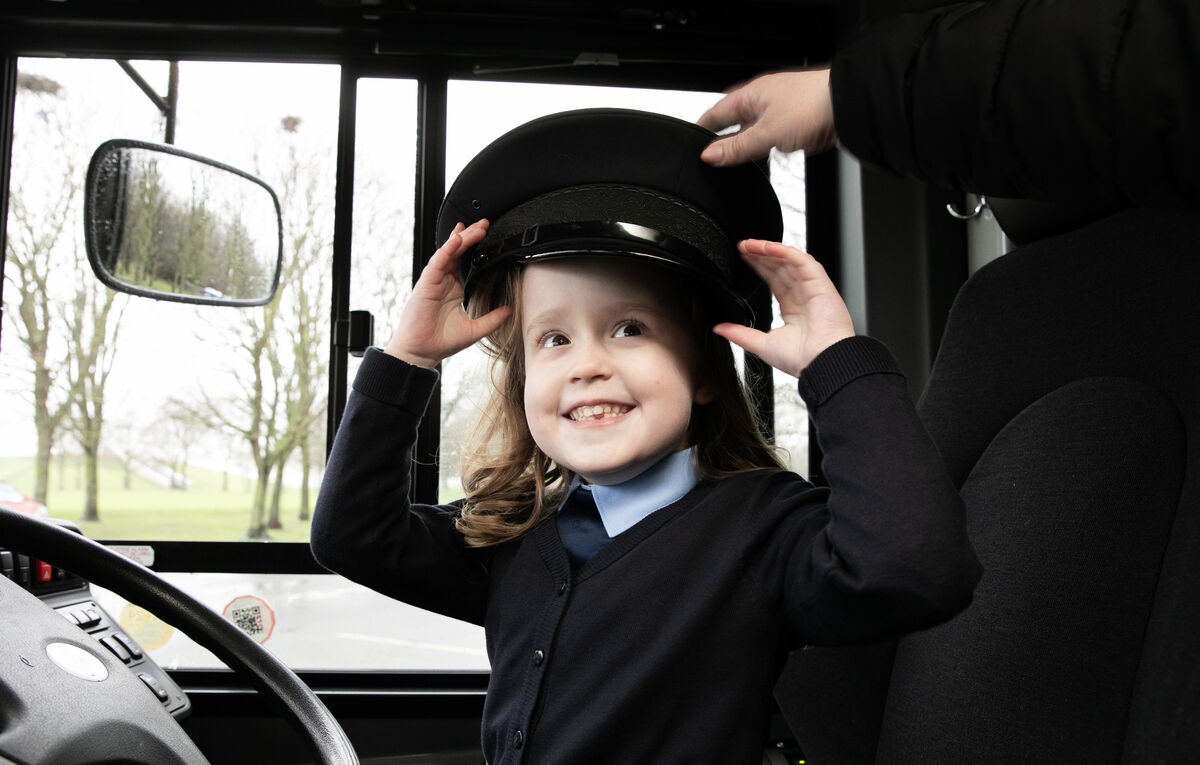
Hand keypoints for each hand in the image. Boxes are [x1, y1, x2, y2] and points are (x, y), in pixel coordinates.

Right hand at [383, 220, 513, 367]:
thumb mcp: (475, 330)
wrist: (421, 352)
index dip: (475, 248)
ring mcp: (434, 281)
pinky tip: (456, 240)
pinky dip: (447, 251)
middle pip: (458, 252)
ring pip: (449, 253)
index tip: (489, 236)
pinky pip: (437, 262)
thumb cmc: (441, 342)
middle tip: (484, 224)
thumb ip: (492, 319)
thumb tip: (510, 311)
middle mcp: (444, 282)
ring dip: (461, 239)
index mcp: (454, 289)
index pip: (466, 262)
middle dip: (470, 236)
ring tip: (475, 228)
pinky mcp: (426, 283)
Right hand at [698, 69, 836, 166]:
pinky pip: (772, 135)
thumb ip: (737, 148)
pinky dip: (765, 146)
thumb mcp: (766, 134)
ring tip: (737, 162)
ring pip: (754, 130)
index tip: (691, 143)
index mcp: (750, 95)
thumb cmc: (812, 106)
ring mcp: (781, 110)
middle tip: (712, 157)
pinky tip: (767, 157)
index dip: (702, 130)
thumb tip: (709, 156)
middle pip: (734, 122)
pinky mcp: (797, 121)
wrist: (849, 105)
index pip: (715, 114)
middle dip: (723, 139)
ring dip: (746, 145)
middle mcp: (764, 100)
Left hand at [712, 240, 853, 377]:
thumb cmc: (801, 359)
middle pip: (780, 267)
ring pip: (789, 260)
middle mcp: (803, 296)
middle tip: (742, 247)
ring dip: (768, 250)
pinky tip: (766, 247)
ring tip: (749, 245)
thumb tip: (720, 329)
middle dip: (760, 256)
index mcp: (793, 310)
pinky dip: (783, 251)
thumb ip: (740, 334)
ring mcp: (812, 287)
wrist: (822, 362)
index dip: (759, 268)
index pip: (774, 281)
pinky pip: (801, 260)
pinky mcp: (819, 282)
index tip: (743, 260)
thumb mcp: (761, 344)